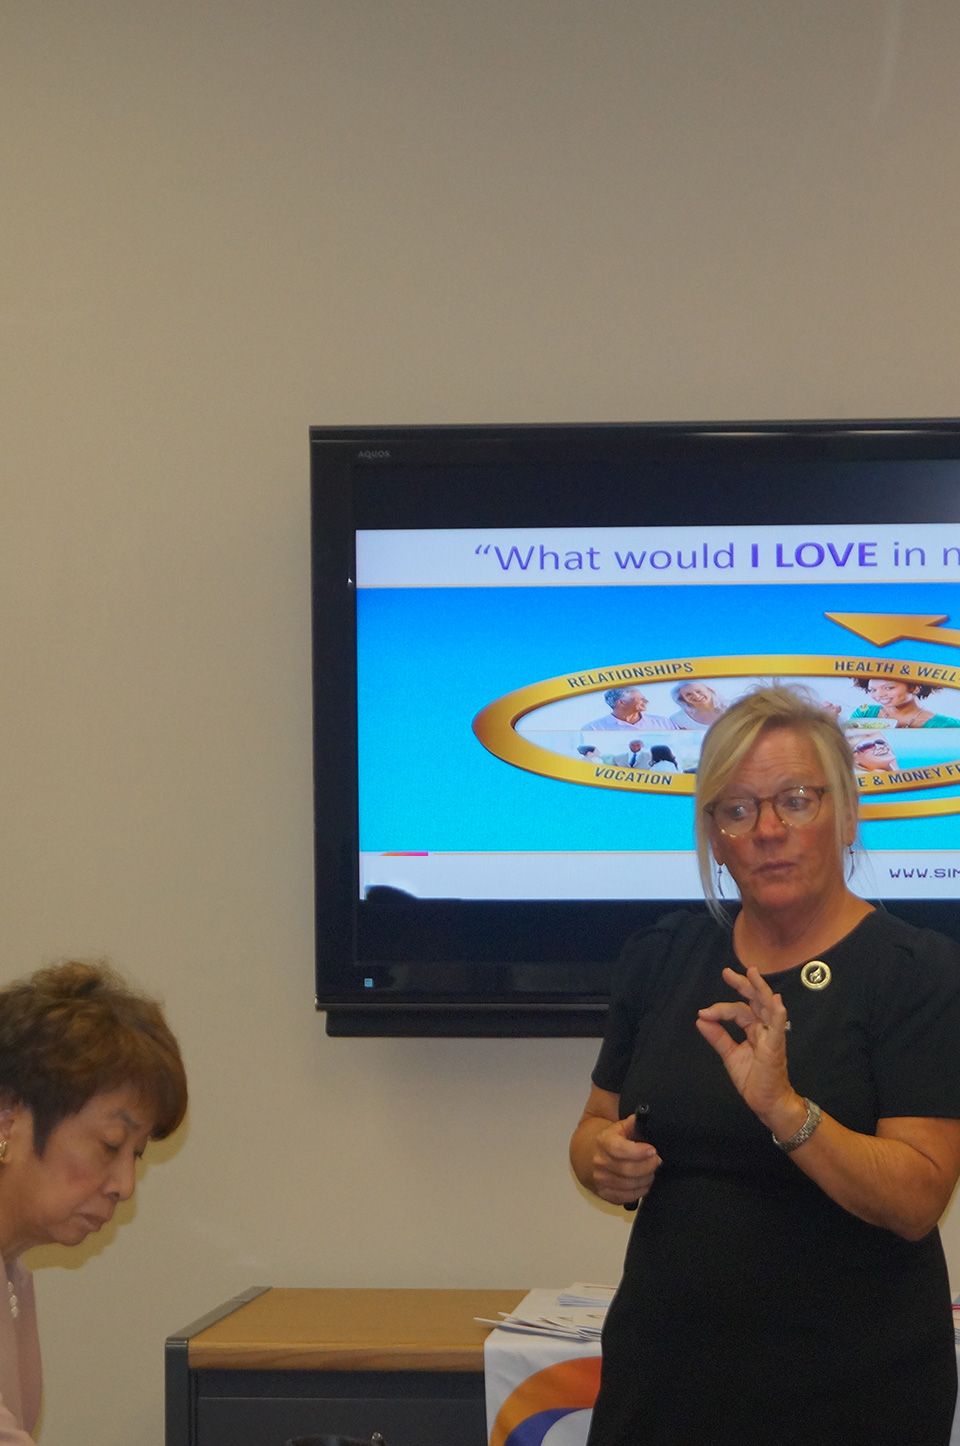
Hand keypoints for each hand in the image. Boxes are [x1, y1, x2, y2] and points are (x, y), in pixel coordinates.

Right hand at [589, 1115, 661, 1206]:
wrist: (589, 1155)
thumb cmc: (610, 1141)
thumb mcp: (620, 1127)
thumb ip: (632, 1122)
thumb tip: (643, 1116)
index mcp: (603, 1142)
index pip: (620, 1149)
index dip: (638, 1152)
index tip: (653, 1150)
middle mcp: (599, 1162)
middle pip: (627, 1170)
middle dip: (648, 1166)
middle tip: (657, 1161)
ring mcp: (600, 1179)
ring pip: (629, 1185)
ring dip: (646, 1179)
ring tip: (652, 1171)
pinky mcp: (604, 1193)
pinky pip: (626, 1197)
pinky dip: (639, 1191)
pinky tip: (644, 1183)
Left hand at [696, 966, 801, 1128]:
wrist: (767, 1102)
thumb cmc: (754, 1079)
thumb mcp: (730, 1055)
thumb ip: (717, 1037)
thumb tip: (700, 1019)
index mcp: (754, 1029)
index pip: (738, 1011)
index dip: (720, 1010)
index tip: (703, 1013)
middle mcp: (764, 1029)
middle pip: (755, 1000)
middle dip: (743, 985)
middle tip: (727, 972)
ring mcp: (772, 1036)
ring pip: (768, 1007)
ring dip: (760, 989)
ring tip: (752, 974)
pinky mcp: (776, 1047)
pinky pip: (778, 1027)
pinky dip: (778, 1013)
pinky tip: (776, 1001)